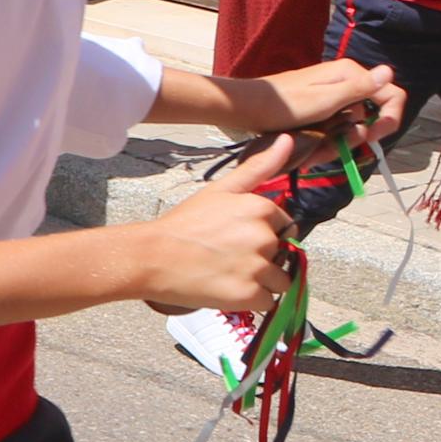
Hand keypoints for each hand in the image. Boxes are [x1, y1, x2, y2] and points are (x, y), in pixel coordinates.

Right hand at [137, 176, 295, 316]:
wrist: (152, 256)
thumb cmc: (184, 223)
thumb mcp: (220, 190)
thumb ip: (258, 167)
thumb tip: (288, 139)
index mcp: (261, 208)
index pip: (284, 228)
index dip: (263, 235)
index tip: (235, 238)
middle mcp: (264, 237)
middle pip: (282, 255)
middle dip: (262, 259)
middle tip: (227, 257)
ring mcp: (258, 268)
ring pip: (278, 281)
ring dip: (259, 282)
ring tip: (227, 275)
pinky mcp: (249, 295)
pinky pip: (267, 302)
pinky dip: (250, 300)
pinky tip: (226, 289)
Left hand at [257, 56, 404, 150]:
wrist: (248, 108)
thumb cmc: (285, 104)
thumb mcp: (325, 100)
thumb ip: (358, 88)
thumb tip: (389, 70)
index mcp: (350, 75)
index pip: (391, 95)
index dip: (389, 119)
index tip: (373, 137)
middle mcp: (345, 84)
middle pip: (369, 118)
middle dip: (353, 140)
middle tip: (331, 149)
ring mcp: (333, 99)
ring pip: (350, 130)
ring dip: (336, 147)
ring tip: (313, 154)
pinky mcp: (322, 112)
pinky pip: (334, 132)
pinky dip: (325, 145)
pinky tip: (309, 153)